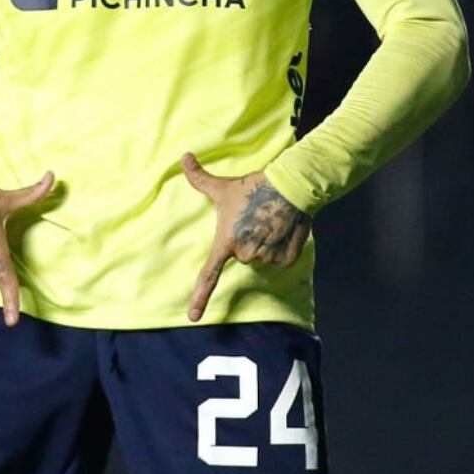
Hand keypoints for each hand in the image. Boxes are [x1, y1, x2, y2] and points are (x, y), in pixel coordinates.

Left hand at [182, 153, 311, 321]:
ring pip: (262, 257)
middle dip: (247, 239)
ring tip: (268, 221)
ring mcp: (266, 259)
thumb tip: (183, 156)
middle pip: (243, 255)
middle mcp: (245, 255)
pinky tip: (282, 228)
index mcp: (226, 242)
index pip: (209, 275)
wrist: (290, 187)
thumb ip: (198, 177)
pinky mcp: (285, 260)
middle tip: (253, 219)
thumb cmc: (253, 187)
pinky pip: (279, 258)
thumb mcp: (223, 186)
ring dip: (265, 243)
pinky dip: (281, 247)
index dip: (199, 297)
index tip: (192, 317)